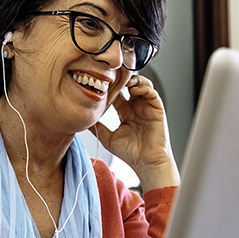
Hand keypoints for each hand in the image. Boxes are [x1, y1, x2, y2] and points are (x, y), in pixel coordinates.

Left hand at [91, 75, 179, 190]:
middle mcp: (136, 107)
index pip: (117, 93)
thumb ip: (96, 127)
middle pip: (129, 85)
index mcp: (125, 112)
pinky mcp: (157, 109)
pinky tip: (134, 88)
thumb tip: (81, 120)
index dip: (110, 86)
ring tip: (124, 80)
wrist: (147, 163)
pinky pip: (151, 92)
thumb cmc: (130, 153)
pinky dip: (143, 87)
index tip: (100, 82)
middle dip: (122, 78)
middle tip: (112, 75)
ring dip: (133, 80)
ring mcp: (147, 107)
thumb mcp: (107, 137)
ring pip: (141, 85)